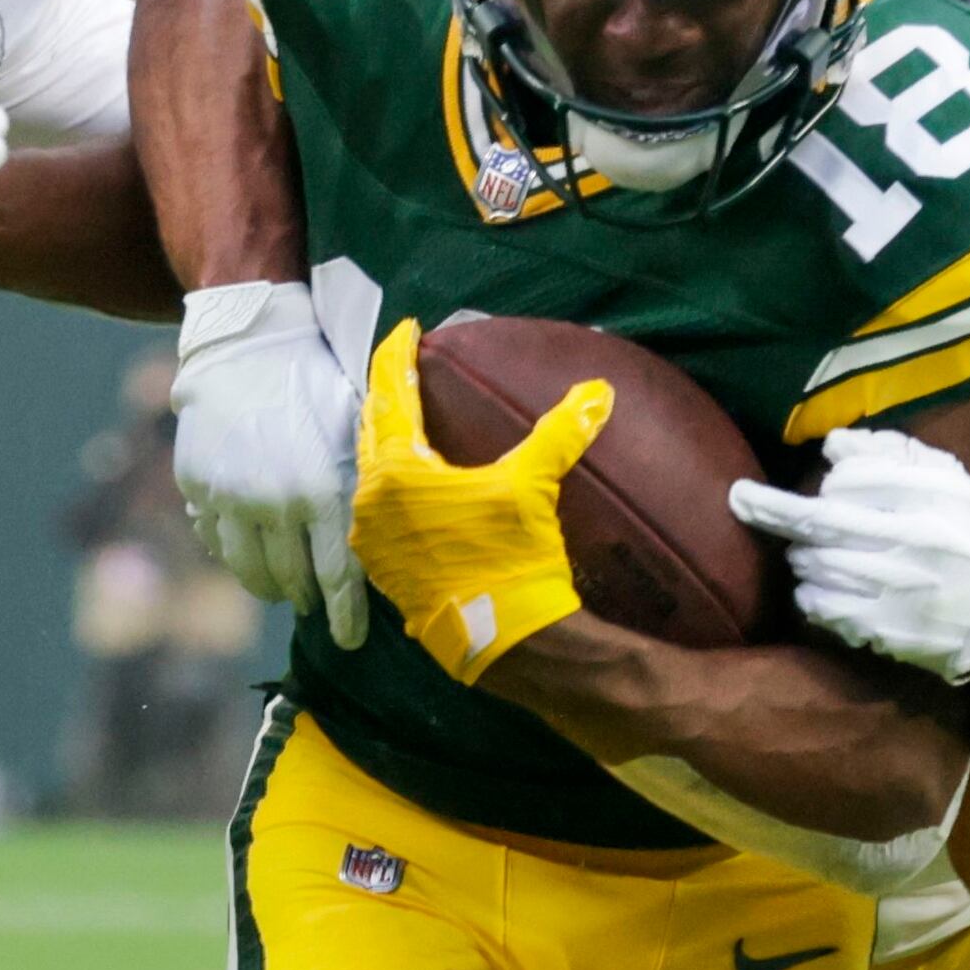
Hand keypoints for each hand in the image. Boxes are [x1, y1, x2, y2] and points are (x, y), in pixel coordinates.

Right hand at [170, 276, 365, 641]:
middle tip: (315, 606)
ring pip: (247, 568)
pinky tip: (246, 547)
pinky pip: (214, 536)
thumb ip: (367, 482)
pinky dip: (231, 549)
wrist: (249, 341)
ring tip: (281, 587)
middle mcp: (274, 502)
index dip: (345, 616)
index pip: (338, 575)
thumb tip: (396, 535)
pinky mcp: (197, 484)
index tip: (349, 641)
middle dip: (307, 600)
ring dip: (268, 585)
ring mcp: (229, 496)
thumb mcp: (357, 427)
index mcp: (323, 489)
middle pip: (292, 580)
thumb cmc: (317, 381)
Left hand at [351, 318, 602, 683]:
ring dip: (385, 443)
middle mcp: (370, 501)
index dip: (396, 355)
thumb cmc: (512, 559)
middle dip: (386, 396)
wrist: (504, 640)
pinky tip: (412, 483)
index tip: (407, 329)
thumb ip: (560, 433)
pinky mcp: (383, 568)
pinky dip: (392, 485)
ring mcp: (372, 539)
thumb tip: (598, 391)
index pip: (389, 394)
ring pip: (371, 472)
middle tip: (401, 370)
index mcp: (397, 472)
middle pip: (371, 429)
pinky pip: (378, 509)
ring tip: (405, 422)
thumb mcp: (534, 488)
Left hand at [732, 426, 969, 685]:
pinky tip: (817, 588)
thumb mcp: (958, 489)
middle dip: (769, 507)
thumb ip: (898, 459)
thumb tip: (835, 444)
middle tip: (741, 498)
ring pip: (814, 563)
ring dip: (798, 554)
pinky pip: (821, 605)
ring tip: (805, 551)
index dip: (831, 479)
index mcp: (933, 501)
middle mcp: (912, 542)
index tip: (825, 482)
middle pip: (819, 520)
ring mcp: (895, 589)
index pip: (853, 479)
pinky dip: (808, 593)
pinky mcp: (884, 629)